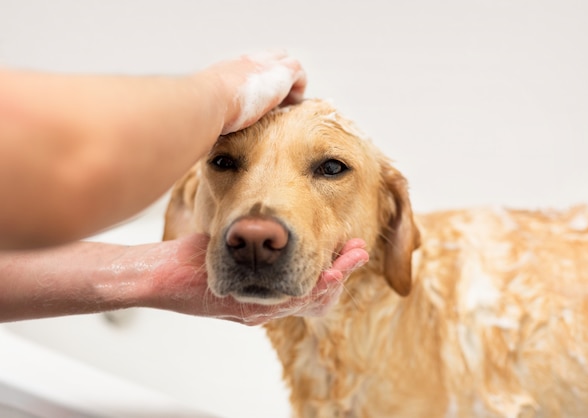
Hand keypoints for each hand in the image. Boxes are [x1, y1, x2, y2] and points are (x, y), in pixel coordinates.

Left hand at [148, 235, 367, 324]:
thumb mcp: (229, 244)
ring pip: (310, 298)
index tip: (350, 246)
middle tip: (360, 251)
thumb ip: (254, 238)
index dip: (334, 266)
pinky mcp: (249, 310)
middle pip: (316, 293)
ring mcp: (259, 310)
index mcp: (265, 292)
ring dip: (336, 277)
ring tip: (355, 257)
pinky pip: (290, 302)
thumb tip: (273, 218)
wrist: (157, 274)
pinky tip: (330, 272)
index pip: (311, 283)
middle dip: (342, 271)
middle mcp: (266, 305)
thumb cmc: (191, 256)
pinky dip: (316, 287)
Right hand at [201, 50, 306, 134]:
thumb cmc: (205, 108)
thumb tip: (210, 128)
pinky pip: (299, 73)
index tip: (261, 97)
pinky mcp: (282, 74)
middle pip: (272, 57)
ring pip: (287, 62)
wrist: (210, 100)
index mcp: (231, 70)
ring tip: (289, 104)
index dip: (259, 79)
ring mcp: (266, 65)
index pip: (250, 67)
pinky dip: (298, 88)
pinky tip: (292, 105)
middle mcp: (248, 63)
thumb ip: (214, 111)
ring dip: (290, 83)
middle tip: (279, 100)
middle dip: (278, 76)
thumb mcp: (209, 106)